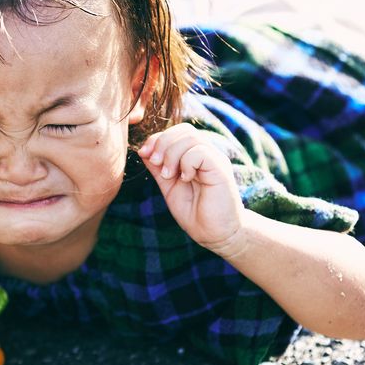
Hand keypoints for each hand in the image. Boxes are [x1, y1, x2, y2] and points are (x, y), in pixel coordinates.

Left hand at [138, 123, 244, 252]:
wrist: (214, 234)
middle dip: (163, 143)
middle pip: (184, 130)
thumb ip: (158, 168)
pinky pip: (201, 152)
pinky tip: (186, 179)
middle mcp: (207, 154)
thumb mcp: (169, 186)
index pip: (178, 132)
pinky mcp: (220, 169)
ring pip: (191, 138)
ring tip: (169, 175)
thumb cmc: (194, 211)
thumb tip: (143, 150)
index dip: (157, 138)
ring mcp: (215, 160)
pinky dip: (186, 163)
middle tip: (156, 164)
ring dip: (172, 155)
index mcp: (195, 155)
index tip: (144, 153)